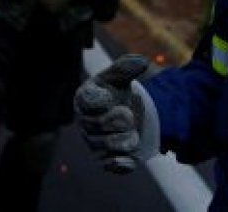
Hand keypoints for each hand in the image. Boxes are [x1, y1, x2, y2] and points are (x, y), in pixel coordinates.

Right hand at [73, 54, 149, 173]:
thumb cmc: (120, 93)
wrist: (132, 117)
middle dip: (121, 119)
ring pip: (106, 146)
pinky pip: (112, 165)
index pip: (87, 100)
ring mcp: (93, 143)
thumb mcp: (122, 76)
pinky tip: (133, 152)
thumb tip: (142, 61)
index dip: (103, 100)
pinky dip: (125, 160)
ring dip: (127, 139)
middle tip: (129, 115)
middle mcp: (84, 122)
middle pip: (98, 124)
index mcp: (84, 98)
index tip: (112, 96)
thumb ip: (128, 66)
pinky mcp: (104, 161)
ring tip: (133, 132)